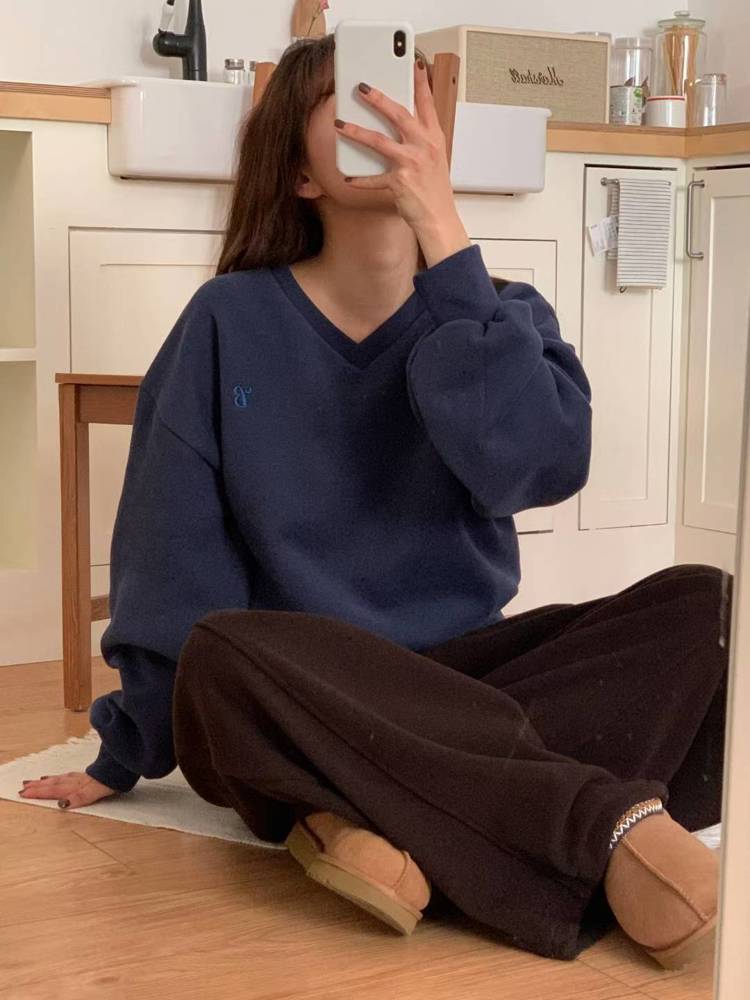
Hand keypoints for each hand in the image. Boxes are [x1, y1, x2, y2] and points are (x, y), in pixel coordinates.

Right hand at [18, 771, 116, 809]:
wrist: (124, 766)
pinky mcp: (89, 775)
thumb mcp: (96, 791)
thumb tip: (63, 804)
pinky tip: (59, 777)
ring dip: (46, 781)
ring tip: (36, 781)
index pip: (54, 790)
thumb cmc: (112, 780)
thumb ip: (79, 797)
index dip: (39, 793)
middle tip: (24, 787)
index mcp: (77, 786)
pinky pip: (68, 776)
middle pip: (54, 784)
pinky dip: (60, 777)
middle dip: (38, 786)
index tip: (24, 793)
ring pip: (60, 779)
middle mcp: (77, 781)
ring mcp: (82, 777)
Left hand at [334, 59, 471, 265]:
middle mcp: (424, 147)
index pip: (427, 104)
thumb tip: (399, 126)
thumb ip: (419, 139)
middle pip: (399, 115)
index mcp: (434, 138)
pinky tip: (347, 178)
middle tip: (362, 87)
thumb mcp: (434, 159)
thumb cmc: (435, 190)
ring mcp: (411, 164)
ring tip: (340, 124)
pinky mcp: (399, 182)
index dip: (420, 82)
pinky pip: (373, 178)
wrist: (439, 218)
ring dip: (357, 131)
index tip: (413, 63)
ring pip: (379, 141)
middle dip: (379, 99)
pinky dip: (359, 179)